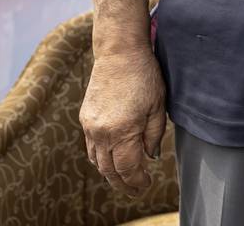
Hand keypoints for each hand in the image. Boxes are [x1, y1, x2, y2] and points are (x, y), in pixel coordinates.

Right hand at [80, 47, 167, 193]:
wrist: (119, 53)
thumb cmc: (144, 76)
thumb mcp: (158, 106)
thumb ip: (154, 135)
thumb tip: (149, 158)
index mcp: (123, 131)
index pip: (128, 169)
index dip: (137, 181)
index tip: (146, 185)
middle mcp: (102, 133)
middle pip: (109, 170)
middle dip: (123, 184)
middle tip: (135, 190)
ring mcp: (90, 126)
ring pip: (97, 161)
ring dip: (109, 173)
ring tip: (124, 179)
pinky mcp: (85, 118)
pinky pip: (90, 147)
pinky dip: (100, 158)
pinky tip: (111, 159)